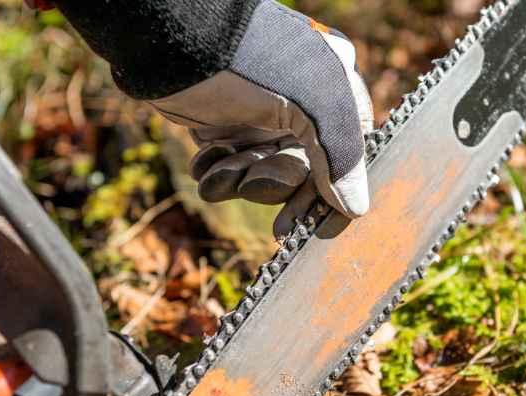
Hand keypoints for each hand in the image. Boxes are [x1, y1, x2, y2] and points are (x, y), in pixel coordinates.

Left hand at [149, 0, 372, 236]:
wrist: (170, 36)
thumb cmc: (251, 61)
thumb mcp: (313, 101)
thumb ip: (341, 155)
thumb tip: (356, 208)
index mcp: (333, 88)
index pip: (346, 153)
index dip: (335, 193)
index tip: (321, 229)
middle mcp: (298, 102)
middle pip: (303, 167)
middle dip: (282, 190)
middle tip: (279, 225)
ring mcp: (258, 112)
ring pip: (260, 168)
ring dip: (243, 180)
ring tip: (225, 173)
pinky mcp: (219, 121)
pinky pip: (226, 162)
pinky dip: (216, 171)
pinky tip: (206, 162)